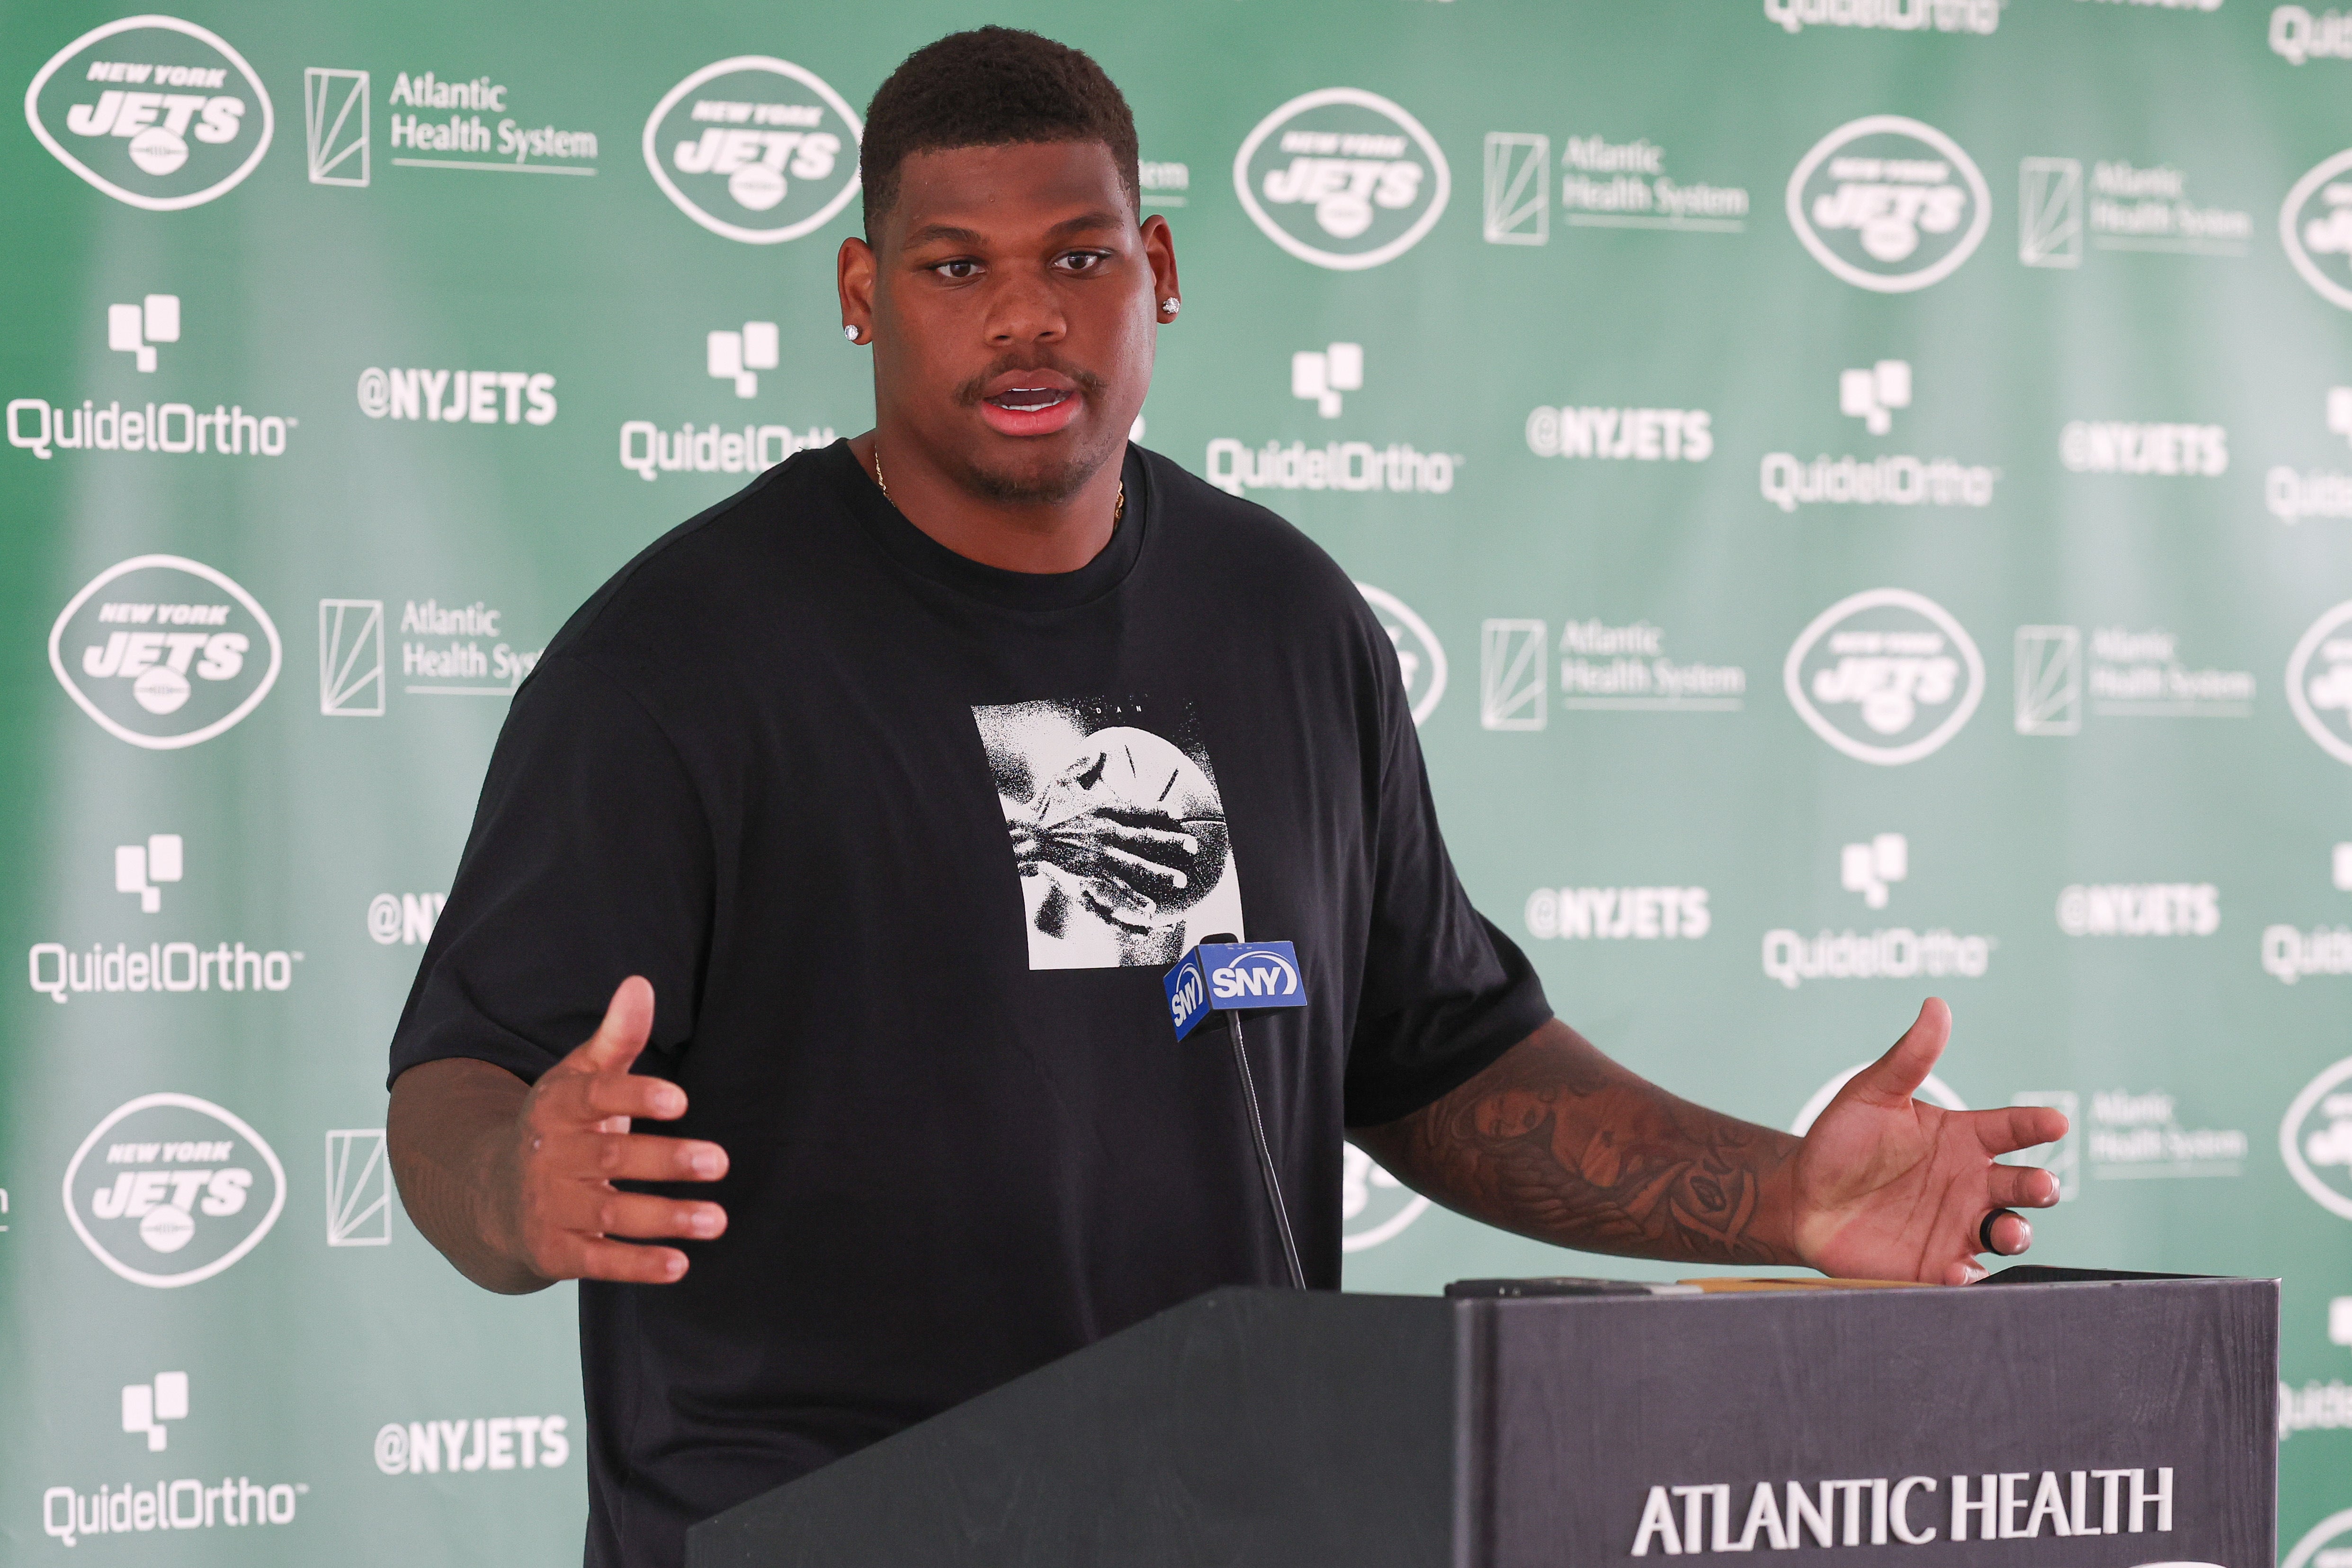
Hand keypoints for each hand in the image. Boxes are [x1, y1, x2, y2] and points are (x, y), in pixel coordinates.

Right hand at [498, 976, 727, 1283]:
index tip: (680, 1100)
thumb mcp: (580, 1077)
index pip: (596, 1098)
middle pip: (610, 1159)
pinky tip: (680, 1264)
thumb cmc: (562, 1126)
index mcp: (557, 1106)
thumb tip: (640, 984)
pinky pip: (596, 1262)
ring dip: (666, 1218)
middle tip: (721, 1161)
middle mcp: (549, 1157)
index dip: (636, 1097)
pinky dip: (636, 1265)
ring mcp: (548, 1207)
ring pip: (609, 1214)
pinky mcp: (553, 1253)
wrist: (492, 1193)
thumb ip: (617, 1037)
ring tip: (717, 1219)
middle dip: (666, 1160)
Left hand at [1790, 998, 2066, 1285]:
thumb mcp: (1872, 1094)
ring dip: (2015, 1233)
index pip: (2013, 1128)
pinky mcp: (1936, 1264)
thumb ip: (1909, 1057)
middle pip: (2023, 1186)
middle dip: (2040, 1187)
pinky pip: (1966, 1275)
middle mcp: (1972, 1183)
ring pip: (2007, 1232)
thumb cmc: (1840, 1140)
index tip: (2055, 1121)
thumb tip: (1936, 1005)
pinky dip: (1969, 1276)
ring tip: (2006, 1230)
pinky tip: (1959, 1271)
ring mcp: (1959, 1225)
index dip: (2037, 1124)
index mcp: (1964, 1138)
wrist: (1801, 1196)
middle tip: (2041, 1185)